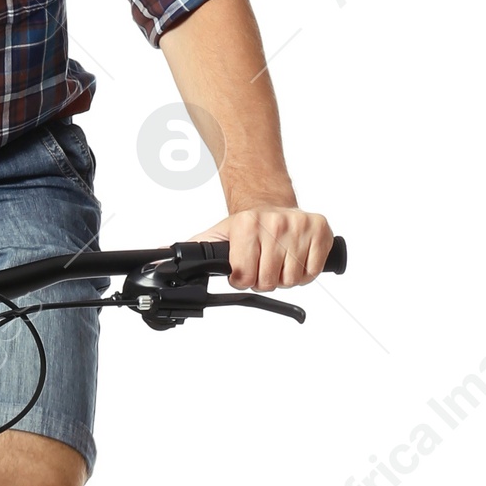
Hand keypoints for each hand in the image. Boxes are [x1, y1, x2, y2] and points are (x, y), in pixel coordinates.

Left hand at [201, 202, 333, 289]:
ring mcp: (300, 226)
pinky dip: (305, 272)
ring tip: (278, 261)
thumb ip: (193, 249)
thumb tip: (164, 254)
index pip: (244, 278)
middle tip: (262, 265)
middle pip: (268, 282)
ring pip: (292, 280)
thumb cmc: (245, 226)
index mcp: (247, 225)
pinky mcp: (321, 230)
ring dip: (284, 278)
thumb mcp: (216, 236)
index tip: (243, 269)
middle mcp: (275, 223)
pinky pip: (313, 271)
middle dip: (264, 280)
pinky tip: (296, 258)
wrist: (269, 204)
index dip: (242, 280)